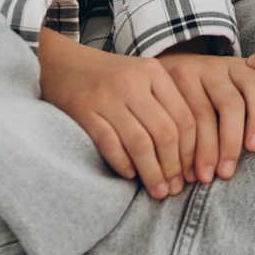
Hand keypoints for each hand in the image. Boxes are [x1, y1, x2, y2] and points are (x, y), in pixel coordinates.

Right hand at [36, 29, 254, 193]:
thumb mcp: (141, 79)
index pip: (185, 117)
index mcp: (153, 72)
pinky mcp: (83, 109)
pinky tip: (130, 175)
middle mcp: (133, 81)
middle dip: (174, 167)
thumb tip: (193, 155)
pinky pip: (110, 144)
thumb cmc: (109, 78)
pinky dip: (123, 164)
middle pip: (166, 132)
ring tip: (157, 191)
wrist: (61, 63)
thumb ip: (165, 105)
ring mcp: (107, 95)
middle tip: (174, 189)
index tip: (193, 174)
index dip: (193, 152)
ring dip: (152, 173)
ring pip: (140, 142)